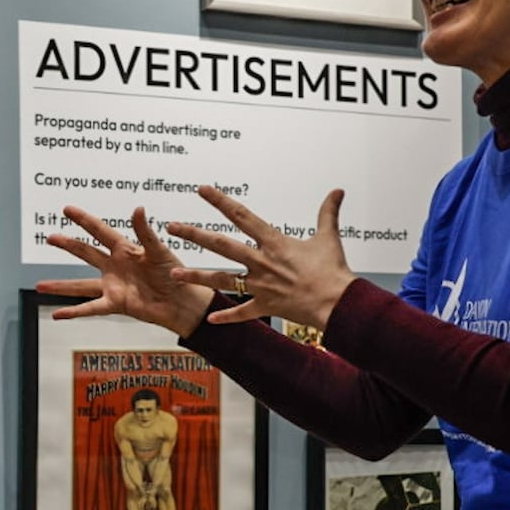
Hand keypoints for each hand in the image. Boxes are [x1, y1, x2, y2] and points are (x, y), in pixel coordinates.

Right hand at [38, 205, 213, 337]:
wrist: (183, 302)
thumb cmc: (175, 274)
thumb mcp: (160, 251)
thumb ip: (146, 233)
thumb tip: (138, 209)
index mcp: (125, 249)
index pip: (100, 230)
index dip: (83, 220)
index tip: (67, 209)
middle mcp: (115, 266)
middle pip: (85, 253)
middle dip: (67, 245)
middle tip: (50, 237)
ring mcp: (113, 285)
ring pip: (80, 285)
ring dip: (60, 286)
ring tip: (40, 285)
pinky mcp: (115, 304)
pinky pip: (91, 308)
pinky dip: (74, 312)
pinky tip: (57, 314)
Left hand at [166, 186, 356, 330]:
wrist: (338, 303)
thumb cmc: (333, 271)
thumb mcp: (329, 238)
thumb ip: (328, 212)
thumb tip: (338, 191)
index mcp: (274, 242)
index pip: (242, 216)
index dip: (220, 201)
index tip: (202, 190)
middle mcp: (262, 262)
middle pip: (221, 245)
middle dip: (194, 235)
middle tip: (172, 227)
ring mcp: (261, 285)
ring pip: (222, 279)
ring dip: (197, 276)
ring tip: (174, 274)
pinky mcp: (266, 306)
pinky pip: (242, 312)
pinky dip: (227, 316)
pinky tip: (210, 318)